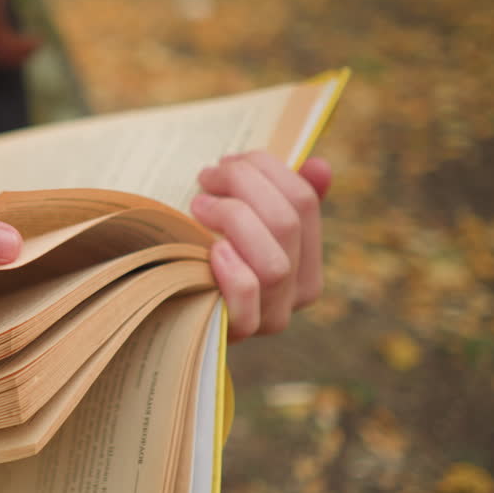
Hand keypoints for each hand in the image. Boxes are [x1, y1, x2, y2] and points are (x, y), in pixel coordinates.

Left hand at [190, 151, 331, 341]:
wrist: (174, 309)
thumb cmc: (208, 258)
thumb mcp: (244, 224)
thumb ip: (280, 197)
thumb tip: (319, 165)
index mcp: (309, 256)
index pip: (303, 201)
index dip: (266, 169)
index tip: (229, 161)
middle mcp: (299, 290)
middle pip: (286, 223)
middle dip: (243, 185)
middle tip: (207, 177)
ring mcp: (272, 315)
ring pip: (274, 263)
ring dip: (233, 220)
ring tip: (199, 206)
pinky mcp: (241, 331)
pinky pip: (248, 295)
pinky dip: (232, 268)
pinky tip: (211, 249)